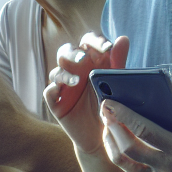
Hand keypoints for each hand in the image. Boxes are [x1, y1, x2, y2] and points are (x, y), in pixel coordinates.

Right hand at [43, 32, 127, 156]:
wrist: (103, 133)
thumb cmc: (110, 101)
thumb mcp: (116, 82)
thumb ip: (118, 60)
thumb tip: (122, 38)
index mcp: (90, 60)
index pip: (87, 42)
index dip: (95, 41)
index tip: (107, 48)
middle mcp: (74, 69)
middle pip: (66, 51)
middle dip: (73, 53)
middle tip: (83, 58)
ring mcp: (64, 86)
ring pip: (56, 72)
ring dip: (64, 74)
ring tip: (77, 81)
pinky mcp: (57, 103)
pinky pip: (48, 92)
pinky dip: (52, 89)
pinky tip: (59, 91)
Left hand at [101, 101, 171, 171]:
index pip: (146, 131)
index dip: (125, 116)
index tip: (111, 103)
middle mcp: (167, 167)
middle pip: (129, 146)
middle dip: (112, 126)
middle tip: (103, 110)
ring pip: (125, 162)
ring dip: (111, 143)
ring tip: (106, 127)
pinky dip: (119, 156)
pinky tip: (117, 143)